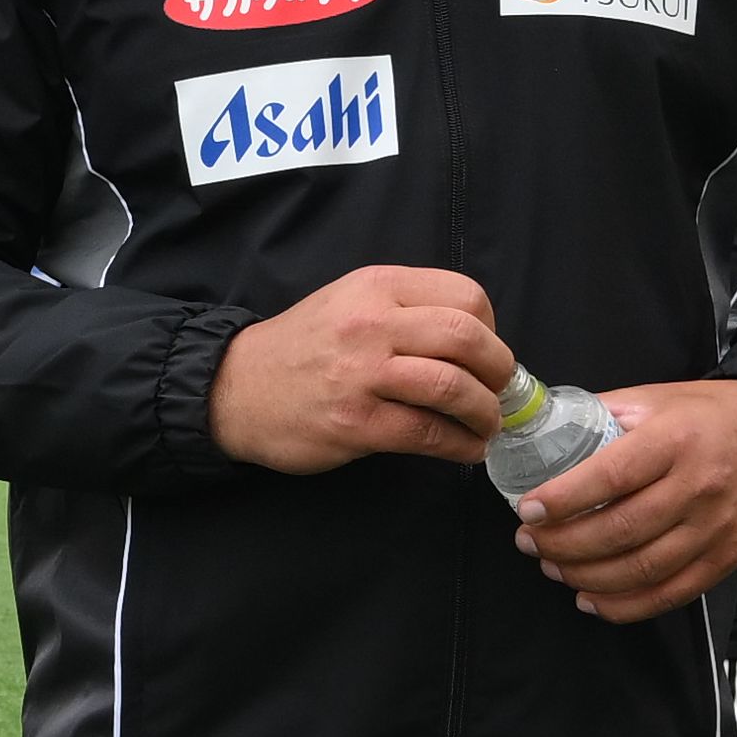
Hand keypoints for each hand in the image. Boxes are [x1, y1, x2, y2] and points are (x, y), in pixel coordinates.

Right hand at [208, 266, 514, 472]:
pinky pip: (427, 433)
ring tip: (487, 426)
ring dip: (485, 413)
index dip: (492, 328)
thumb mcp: (350, 302)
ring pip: (452, 387)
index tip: (489, 354)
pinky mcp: (355, 423)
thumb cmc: (303, 348)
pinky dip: (459, 445)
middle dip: (499, 370)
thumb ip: (406, 309)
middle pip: (467, 338)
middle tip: (501, 392)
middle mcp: (371, 324)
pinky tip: (465, 450)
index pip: (465, 295)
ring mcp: (362, 375)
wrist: (235, 388)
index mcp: (377, 286)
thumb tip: (476, 340)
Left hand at [513, 380, 736, 622]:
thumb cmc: (714, 414)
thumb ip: (606, 413)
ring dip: (586, 576)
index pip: (611, 476)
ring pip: (641, 569)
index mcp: (675, 440)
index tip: (528, 510)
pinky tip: (591, 599)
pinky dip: (625, 606)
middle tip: (530, 542)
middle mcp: (697, 487)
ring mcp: (715, 528)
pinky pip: (670, 594)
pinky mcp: (726, 558)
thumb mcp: (659, 397)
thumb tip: (547, 432)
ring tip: (554, 567)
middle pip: (620, 530)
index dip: (564, 499)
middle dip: (563, 544)